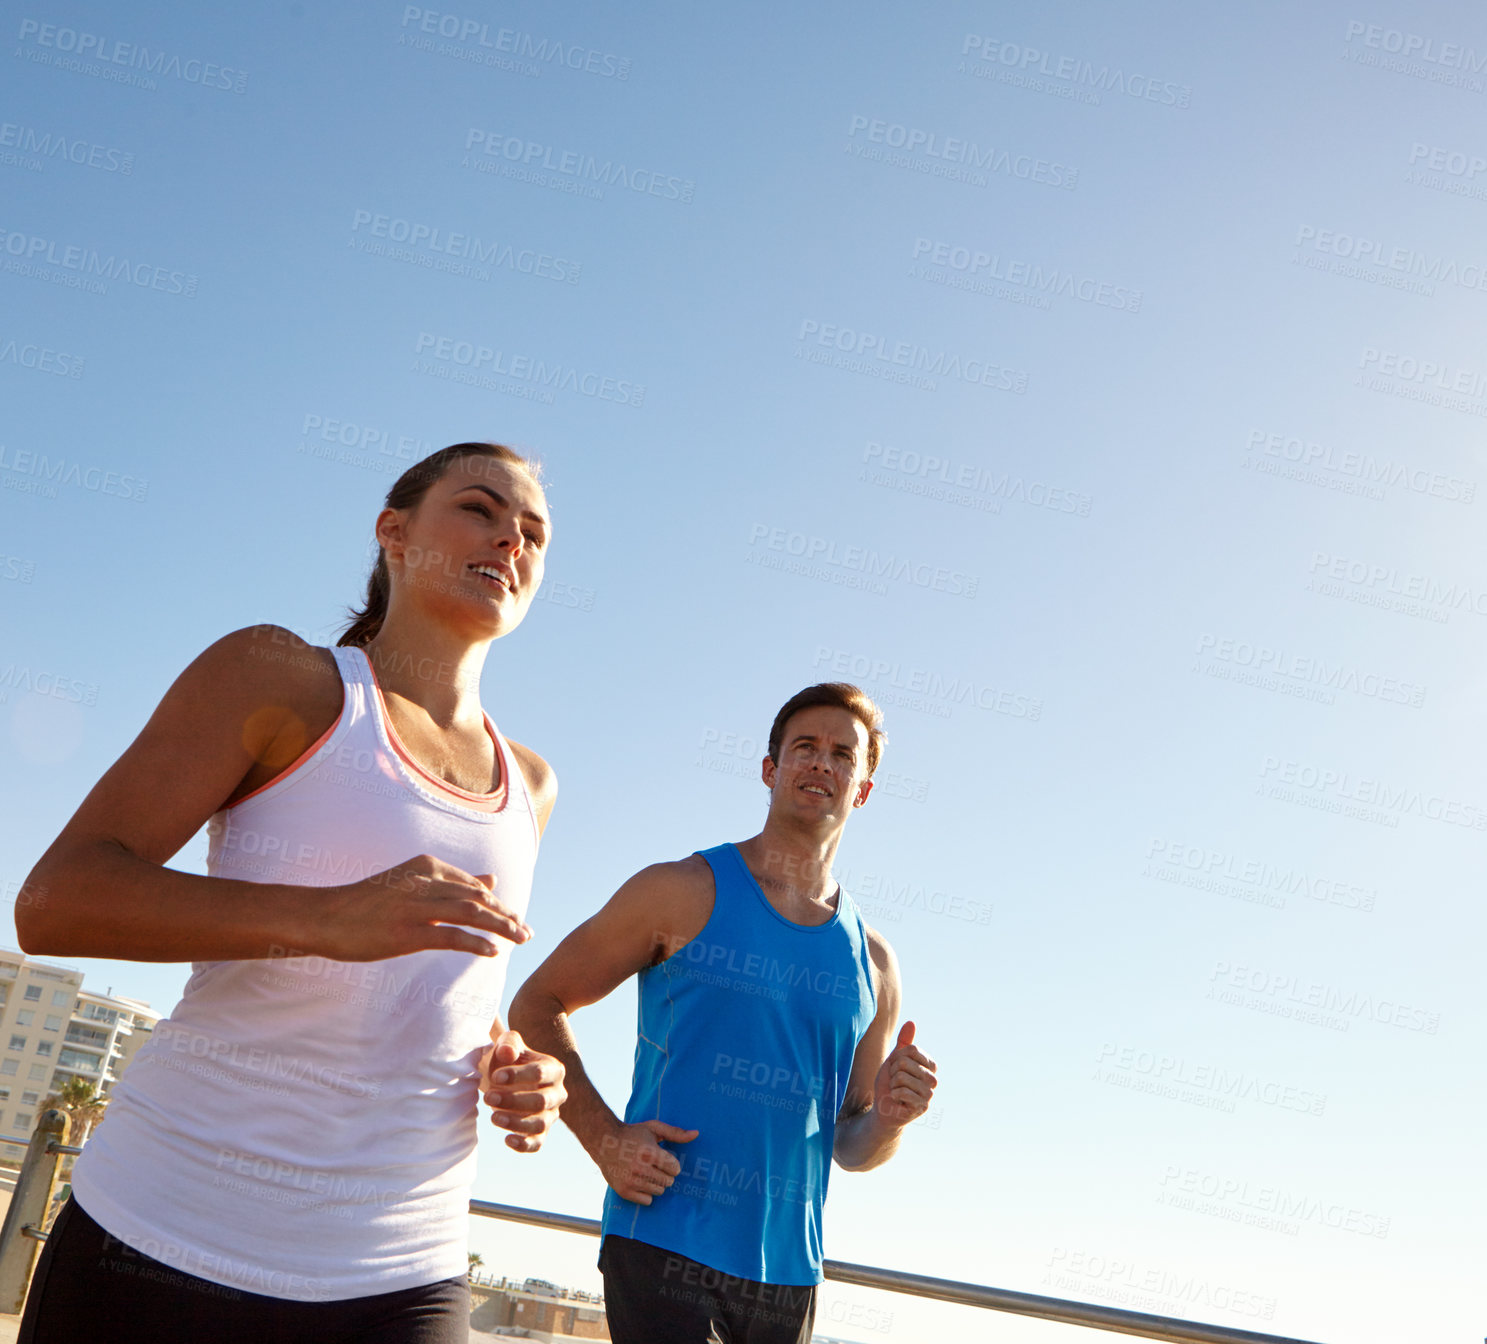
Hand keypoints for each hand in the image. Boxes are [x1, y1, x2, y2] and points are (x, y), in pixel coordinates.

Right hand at [309, 854, 532, 960]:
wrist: (324, 916)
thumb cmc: (366, 903)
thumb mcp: (411, 883)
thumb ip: (452, 882)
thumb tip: (492, 880)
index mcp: (426, 866)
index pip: (473, 886)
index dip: (498, 903)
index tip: (515, 919)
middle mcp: (424, 881)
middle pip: (478, 898)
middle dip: (506, 915)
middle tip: (527, 932)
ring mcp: (415, 906)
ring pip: (470, 913)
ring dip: (500, 927)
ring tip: (520, 939)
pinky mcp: (406, 931)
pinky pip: (450, 936)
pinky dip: (475, 943)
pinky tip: (492, 952)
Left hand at [480, 1029, 566, 1152]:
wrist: (502, 1077)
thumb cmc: (507, 1059)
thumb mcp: (507, 1044)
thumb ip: (508, 1043)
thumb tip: (507, 1052)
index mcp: (554, 1069)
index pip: (540, 1073)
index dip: (517, 1076)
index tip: (495, 1077)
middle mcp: (557, 1093)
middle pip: (542, 1101)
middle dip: (514, 1101)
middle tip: (488, 1098)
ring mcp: (551, 1114)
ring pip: (540, 1124)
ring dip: (516, 1123)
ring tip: (493, 1117)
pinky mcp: (540, 1132)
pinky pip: (537, 1143)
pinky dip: (524, 1145)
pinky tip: (507, 1139)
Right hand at [594, 1119, 697, 1204]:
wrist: (604, 1142)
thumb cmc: (633, 1134)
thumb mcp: (654, 1128)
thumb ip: (676, 1133)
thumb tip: (697, 1134)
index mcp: (649, 1152)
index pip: (675, 1169)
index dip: (671, 1163)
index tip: (663, 1158)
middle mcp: (640, 1168)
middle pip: (668, 1181)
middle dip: (665, 1173)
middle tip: (653, 1165)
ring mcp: (631, 1181)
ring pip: (659, 1191)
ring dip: (656, 1182)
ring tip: (646, 1171)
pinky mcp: (624, 1191)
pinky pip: (647, 1201)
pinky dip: (646, 1193)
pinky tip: (639, 1181)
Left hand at [871, 1021, 936, 1126]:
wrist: (884, 1106)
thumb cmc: (891, 1082)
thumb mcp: (895, 1059)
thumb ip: (904, 1042)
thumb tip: (911, 1022)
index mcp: (930, 1065)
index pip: (912, 1049)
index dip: (897, 1057)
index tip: (896, 1067)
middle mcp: (933, 1079)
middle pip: (905, 1062)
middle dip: (893, 1072)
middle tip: (895, 1082)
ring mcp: (929, 1094)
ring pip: (901, 1077)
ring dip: (893, 1084)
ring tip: (896, 1090)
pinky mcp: (922, 1107)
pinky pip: (902, 1092)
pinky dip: (894, 1094)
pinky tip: (898, 1100)